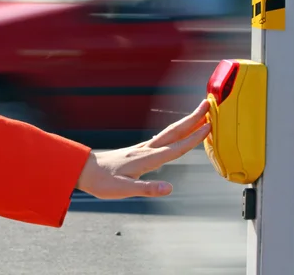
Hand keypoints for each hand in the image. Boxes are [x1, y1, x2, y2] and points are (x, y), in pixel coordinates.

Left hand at [75, 100, 210, 198]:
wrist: (84, 170)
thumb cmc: (102, 182)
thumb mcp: (124, 190)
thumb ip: (147, 189)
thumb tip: (170, 189)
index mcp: (146, 159)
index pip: (175, 148)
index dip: (194, 138)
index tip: (209, 126)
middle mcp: (146, 150)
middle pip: (174, 132)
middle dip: (192, 119)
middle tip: (208, 104)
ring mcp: (142, 149)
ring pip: (168, 133)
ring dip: (185, 123)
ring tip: (199, 115)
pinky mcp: (138, 151)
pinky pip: (162, 139)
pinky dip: (174, 133)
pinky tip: (175, 134)